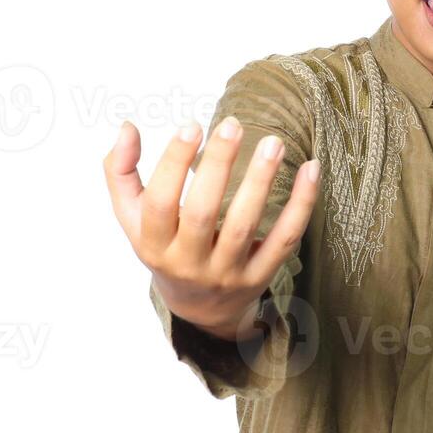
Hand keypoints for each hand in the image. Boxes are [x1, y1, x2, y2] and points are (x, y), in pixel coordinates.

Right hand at [104, 116, 319, 341]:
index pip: (159, 203)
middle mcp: (188, 263)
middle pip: (201, 213)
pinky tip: (311, 170)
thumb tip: (128, 126)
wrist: (199, 309)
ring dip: (260, 181)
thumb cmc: (165, 246)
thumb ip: (121, 171)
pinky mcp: (260, 276)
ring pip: (244, 225)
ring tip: (274, 143)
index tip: (191, 125)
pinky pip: (284, 239)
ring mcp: (226, 272)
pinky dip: (301, 205)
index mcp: (153, 245)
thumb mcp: (133, 217)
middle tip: (233, 124)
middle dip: (217, 166)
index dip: (172, 163)